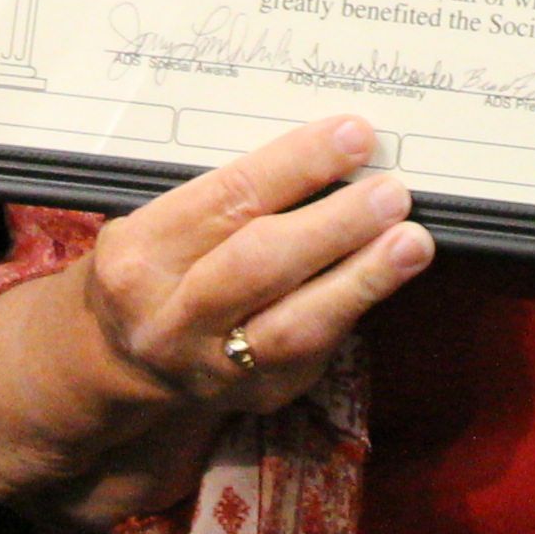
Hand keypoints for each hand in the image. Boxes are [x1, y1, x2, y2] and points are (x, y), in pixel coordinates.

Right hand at [68, 117, 431, 410]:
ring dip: (361, 279)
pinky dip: (353, 308)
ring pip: (294, 325)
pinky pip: (314, 352)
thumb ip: (229, 194)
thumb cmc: (158, 266)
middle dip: (334, 225)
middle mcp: (170, 317)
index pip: (228, 200)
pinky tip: (387, 277)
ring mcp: (212, 366)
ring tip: (411, 242)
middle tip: (390, 192)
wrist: (123, 358)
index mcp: (140, 255)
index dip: (297, 165)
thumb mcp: (162, 220)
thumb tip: (328, 151)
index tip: (353, 136)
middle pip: (260, 264)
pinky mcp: (255, 396)